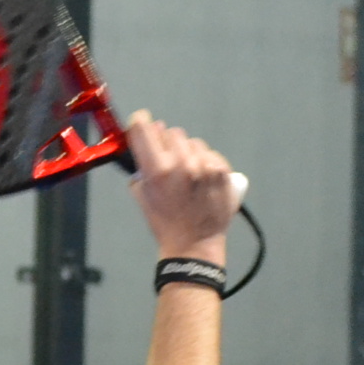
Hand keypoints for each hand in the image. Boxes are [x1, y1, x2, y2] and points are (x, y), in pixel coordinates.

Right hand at [123, 110, 239, 261]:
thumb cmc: (164, 222)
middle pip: (170, 132)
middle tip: (168, 159)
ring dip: (187, 151)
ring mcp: (204, 166)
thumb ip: (141, 168)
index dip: (140, 121)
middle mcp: (181, 164)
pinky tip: (202, 176)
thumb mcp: (142, 195)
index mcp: (157, 171)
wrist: (194, 244)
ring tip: (188, 171)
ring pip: (192, 141)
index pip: (143, 128)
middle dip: (166, 142)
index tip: (141, 121)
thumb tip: (144, 143)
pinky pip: (210, 153)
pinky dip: (205, 160)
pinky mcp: (222, 170)